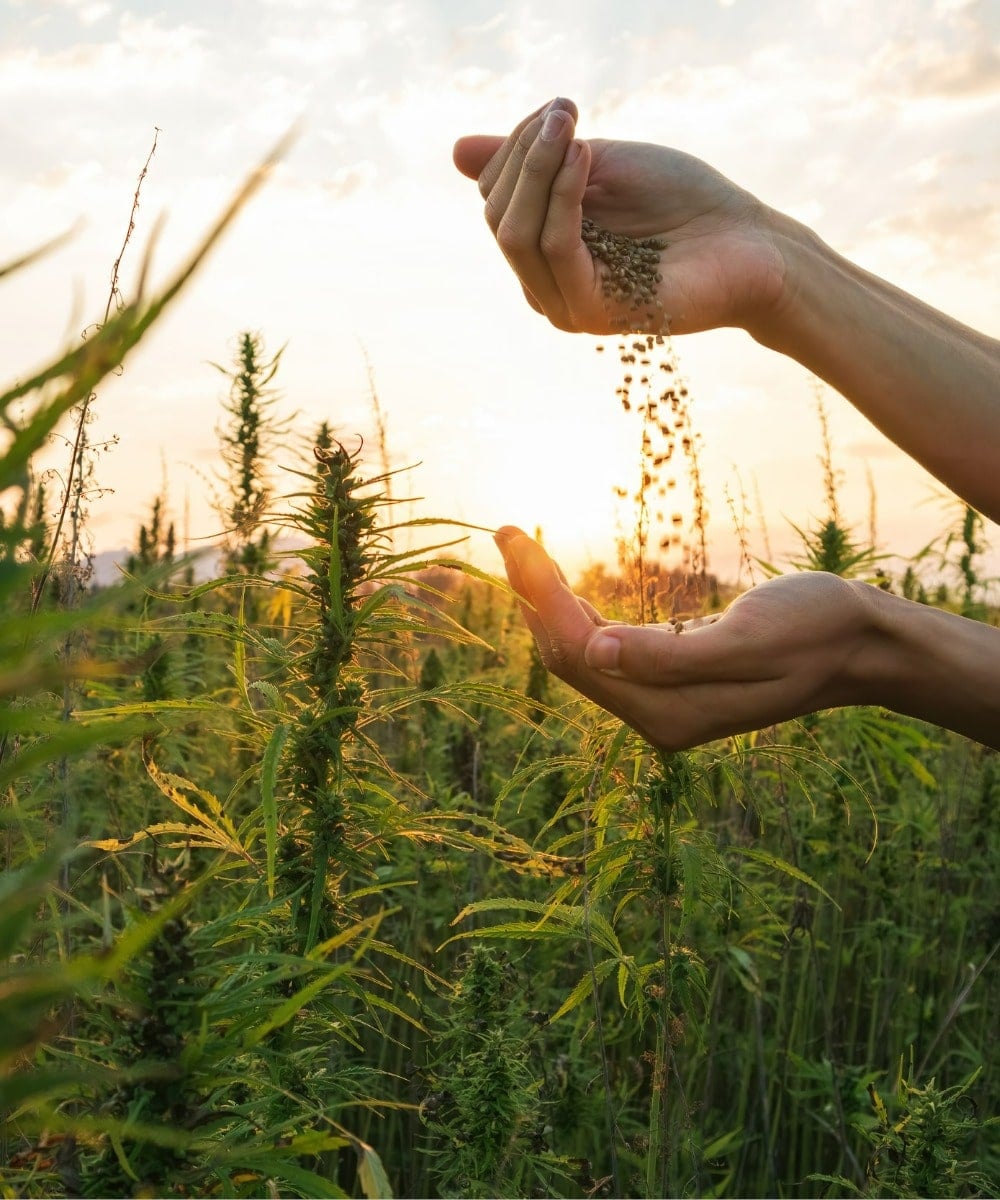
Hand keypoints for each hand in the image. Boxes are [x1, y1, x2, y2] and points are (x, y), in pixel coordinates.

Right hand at [454, 98, 786, 335]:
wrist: (749, 243)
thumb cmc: (683, 202)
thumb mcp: (598, 164)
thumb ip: (535, 161)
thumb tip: (456, 151)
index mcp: (543, 250)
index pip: (495, 196)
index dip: (517, 144)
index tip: (562, 108)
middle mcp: (545, 284)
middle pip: (497, 214)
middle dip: (524, 153)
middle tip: (568, 110)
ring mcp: (565, 304)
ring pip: (515, 232)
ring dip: (539, 168)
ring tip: (575, 128)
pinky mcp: (592, 312)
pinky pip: (555, 248)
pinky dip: (563, 196)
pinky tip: (586, 158)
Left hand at [493, 526, 881, 749]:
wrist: (862, 646)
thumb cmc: (817, 630)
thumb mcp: (751, 638)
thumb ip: (671, 655)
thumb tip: (595, 650)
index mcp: (671, 711)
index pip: (579, 653)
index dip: (539, 596)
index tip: (513, 538)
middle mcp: (658, 717)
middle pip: (570, 657)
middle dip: (533, 595)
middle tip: (506, 533)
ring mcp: (663, 705)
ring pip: (582, 655)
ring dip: (549, 603)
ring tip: (521, 547)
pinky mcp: (671, 686)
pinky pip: (607, 653)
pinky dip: (578, 616)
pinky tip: (562, 586)